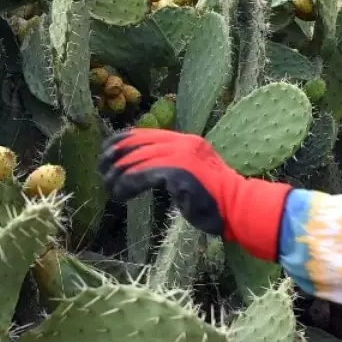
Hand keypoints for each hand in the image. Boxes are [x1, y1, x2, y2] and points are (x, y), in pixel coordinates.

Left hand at [97, 128, 292, 260]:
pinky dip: (126, 186)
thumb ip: (171, 166)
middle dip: (113, 158)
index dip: (120, 141)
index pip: (144, 133)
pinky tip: (121, 195)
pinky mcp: (178, 172)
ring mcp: (181, 155)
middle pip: (135, 144)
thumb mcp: (192, 174)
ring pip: (135, 160)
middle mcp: (182, 142)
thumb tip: (141, 169)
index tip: (105, 153)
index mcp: (185, 140)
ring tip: (111, 189)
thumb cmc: (215, 200)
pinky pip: (141, 175)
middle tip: (103, 173)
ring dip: (117, 176)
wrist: (238, 208)